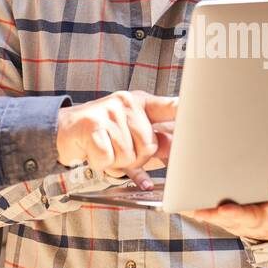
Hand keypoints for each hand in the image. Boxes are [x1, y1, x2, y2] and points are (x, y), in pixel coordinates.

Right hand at [56, 91, 175, 180]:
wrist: (65, 130)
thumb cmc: (103, 134)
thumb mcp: (130, 134)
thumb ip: (154, 141)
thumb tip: (174, 149)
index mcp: (140, 103)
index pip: (168, 106)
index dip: (185, 110)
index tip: (202, 110)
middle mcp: (126, 104)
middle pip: (148, 145)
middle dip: (135, 159)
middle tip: (121, 153)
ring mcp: (109, 113)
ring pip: (128, 155)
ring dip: (116, 163)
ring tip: (107, 152)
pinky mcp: (92, 126)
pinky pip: (108, 158)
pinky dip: (101, 164)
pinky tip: (95, 153)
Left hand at [182, 172, 267, 242]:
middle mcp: (262, 221)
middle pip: (249, 219)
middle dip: (237, 213)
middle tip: (226, 207)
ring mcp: (242, 221)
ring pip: (224, 218)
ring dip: (209, 213)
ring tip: (195, 204)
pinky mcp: (225, 217)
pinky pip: (208, 213)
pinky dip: (195, 206)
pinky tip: (180, 197)